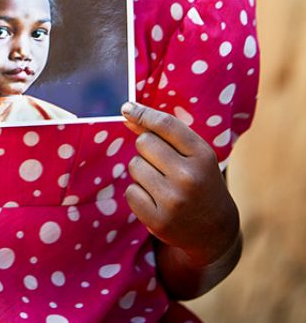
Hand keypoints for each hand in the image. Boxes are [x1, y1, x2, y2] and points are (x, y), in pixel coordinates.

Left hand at [121, 102, 238, 268]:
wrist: (215, 232)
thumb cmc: (200, 182)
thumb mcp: (195, 154)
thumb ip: (165, 133)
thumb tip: (127, 114)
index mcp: (203, 155)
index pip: (165, 124)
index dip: (143, 113)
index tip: (127, 108)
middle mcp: (189, 177)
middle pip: (144, 142)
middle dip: (147, 148)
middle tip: (162, 164)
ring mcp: (174, 201)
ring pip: (134, 166)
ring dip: (142, 171)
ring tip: (162, 184)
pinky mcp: (159, 221)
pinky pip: (130, 192)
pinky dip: (139, 194)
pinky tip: (157, 201)